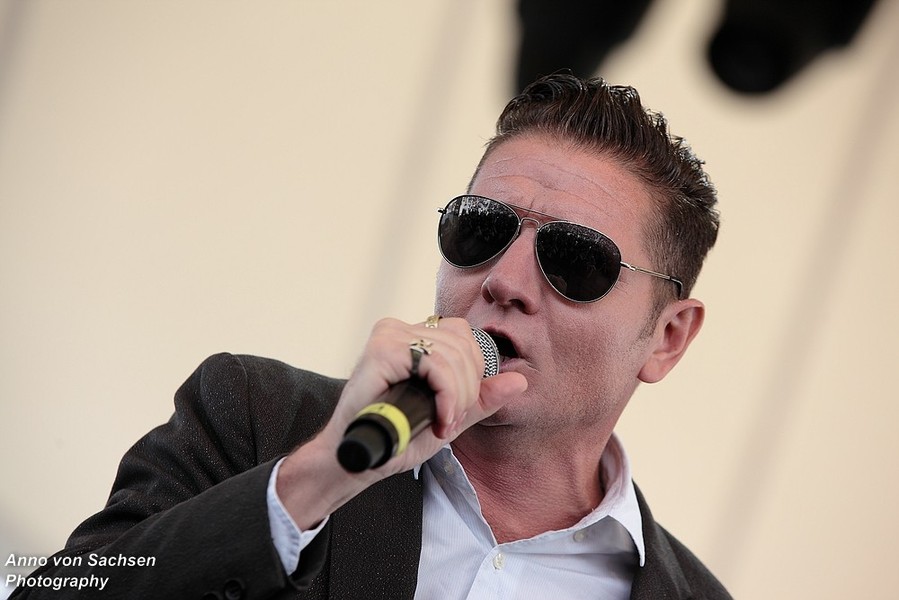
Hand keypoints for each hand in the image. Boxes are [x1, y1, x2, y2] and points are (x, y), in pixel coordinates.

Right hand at [275, 317, 525, 529]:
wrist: (357, 459)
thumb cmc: (396, 437)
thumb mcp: (449, 416)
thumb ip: (482, 399)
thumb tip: (521, 381)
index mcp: (413, 336)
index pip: (465, 336)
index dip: (473, 375)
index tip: (457, 412)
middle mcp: (399, 328)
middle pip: (464, 345)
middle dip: (468, 391)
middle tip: (450, 421)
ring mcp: (389, 336)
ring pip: (453, 355)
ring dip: (458, 398)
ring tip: (443, 423)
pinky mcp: (382, 350)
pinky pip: (436, 365)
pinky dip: (447, 396)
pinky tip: (439, 419)